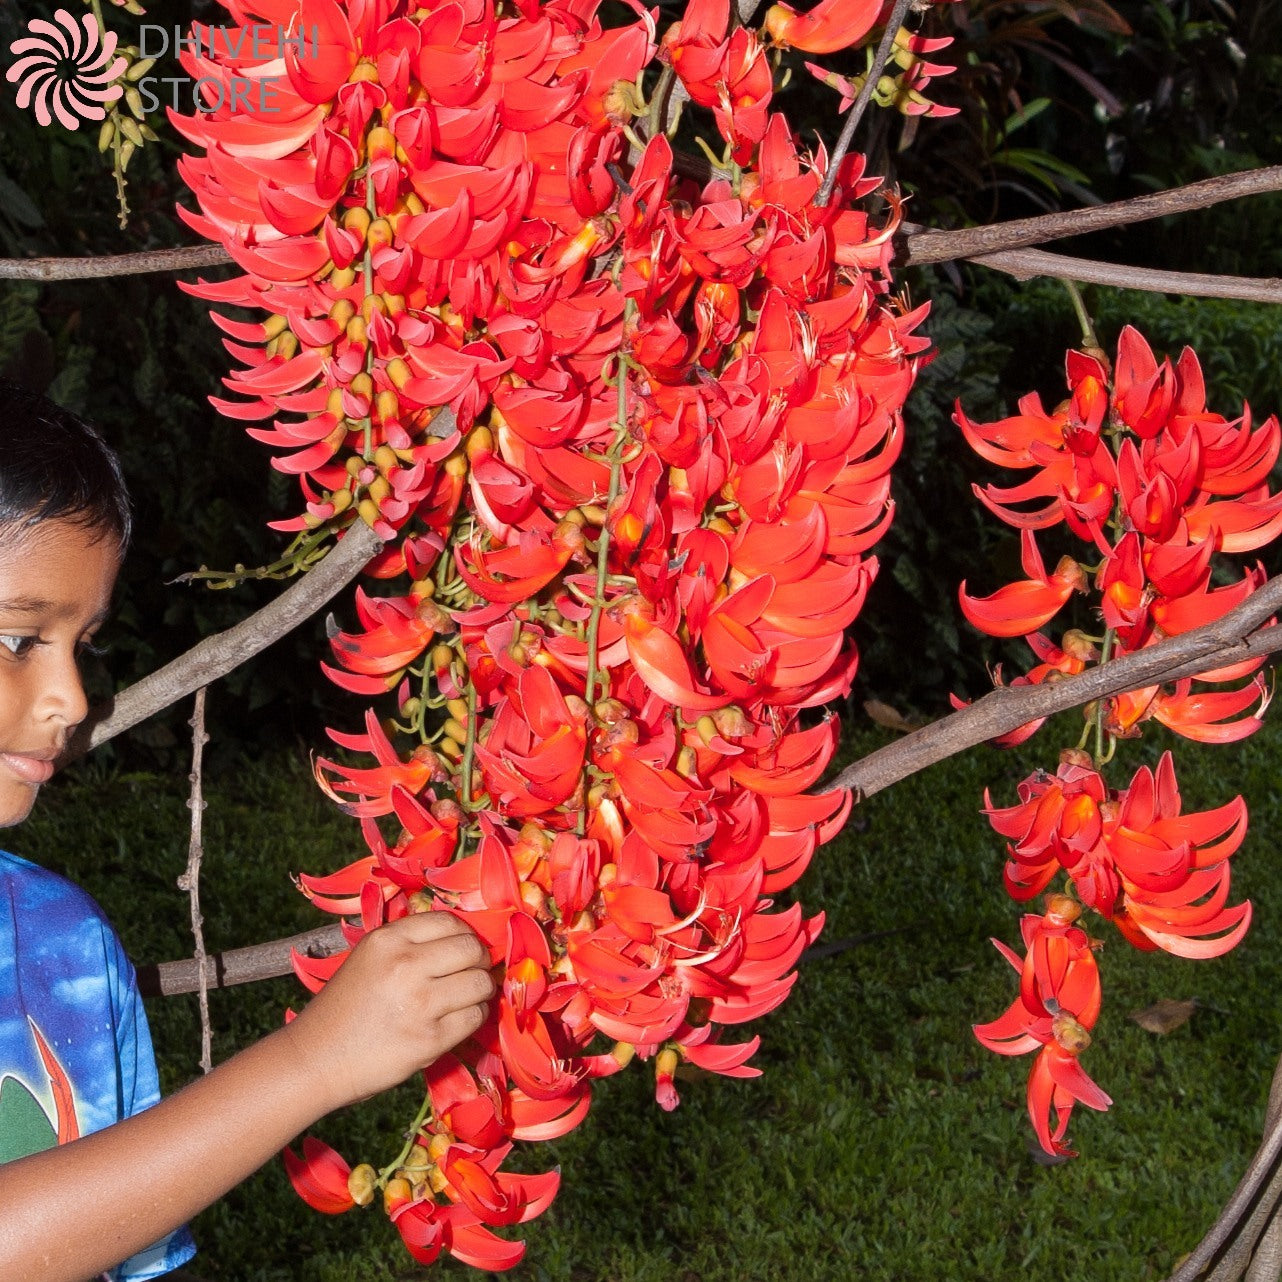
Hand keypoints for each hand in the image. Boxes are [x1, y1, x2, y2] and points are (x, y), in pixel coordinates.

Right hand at [283, 911, 493, 1111]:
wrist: (315, 1059)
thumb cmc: (346, 1007)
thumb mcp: (370, 958)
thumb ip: (411, 944)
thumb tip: (465, 939)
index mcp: (388, 939)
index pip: (450, 921)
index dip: (464, 935)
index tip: (463, 950)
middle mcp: (404, 965)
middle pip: (472, 948)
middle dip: (479, 961)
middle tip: (471, 973)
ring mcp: (419, 1003)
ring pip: (481, 983)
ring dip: (480, 991)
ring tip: (466, 998)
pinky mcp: (429, 1039)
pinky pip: (475, 1017)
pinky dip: (474, 1017)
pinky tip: (458, 1019)